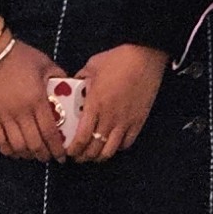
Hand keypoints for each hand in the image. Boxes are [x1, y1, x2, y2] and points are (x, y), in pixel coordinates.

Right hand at [0, 34, 71, 159]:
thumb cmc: (21, 56)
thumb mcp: (45, 63)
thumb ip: (59, 76)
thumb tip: (68, 86)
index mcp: (38, 100)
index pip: (50, 132)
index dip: (57, 147)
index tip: (62, 156)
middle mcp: (22, 112)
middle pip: (35, 143)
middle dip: (44, 155)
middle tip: (49, 158)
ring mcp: (4, 116)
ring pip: (17, 145)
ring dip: (27, 155)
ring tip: (33, 156)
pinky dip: (7, 150)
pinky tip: (14, 153)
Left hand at [65, 44, 168, 160]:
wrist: (145, 56)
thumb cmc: (117, 59)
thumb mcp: (92, 67)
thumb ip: (80, 80)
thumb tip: (73, 88)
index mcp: (94, 105)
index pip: (81, 138)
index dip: (73, 150)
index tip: (67, 151)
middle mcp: (109, 118)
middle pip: (94, 149)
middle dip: (83, 157)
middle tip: (77, 156)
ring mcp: (125, 122)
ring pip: (110, 151)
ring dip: (99, 156)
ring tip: (93, 154)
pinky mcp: (138, 122)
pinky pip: (126, 143)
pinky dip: (116, 148)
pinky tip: (111, 144)